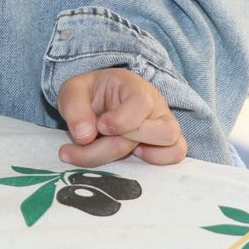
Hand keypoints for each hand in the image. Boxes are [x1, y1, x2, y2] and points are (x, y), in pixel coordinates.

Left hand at [55, 69, 187, 166]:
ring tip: (107, 147)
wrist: (97, 99)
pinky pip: (175, 155)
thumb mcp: (72, 92)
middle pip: (162, 132)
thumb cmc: (89, 94)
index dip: (120, 121)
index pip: (141, 102)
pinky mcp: (165, 144)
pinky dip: (154, 162)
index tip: (99, 126)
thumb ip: (74, 109)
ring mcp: (164, 125)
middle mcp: (157, 106)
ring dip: (135, 156)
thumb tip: (85, 137)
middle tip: (94, 139)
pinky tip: (127, 155)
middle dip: (121, 144)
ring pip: (174, 147)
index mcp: (134, 86)